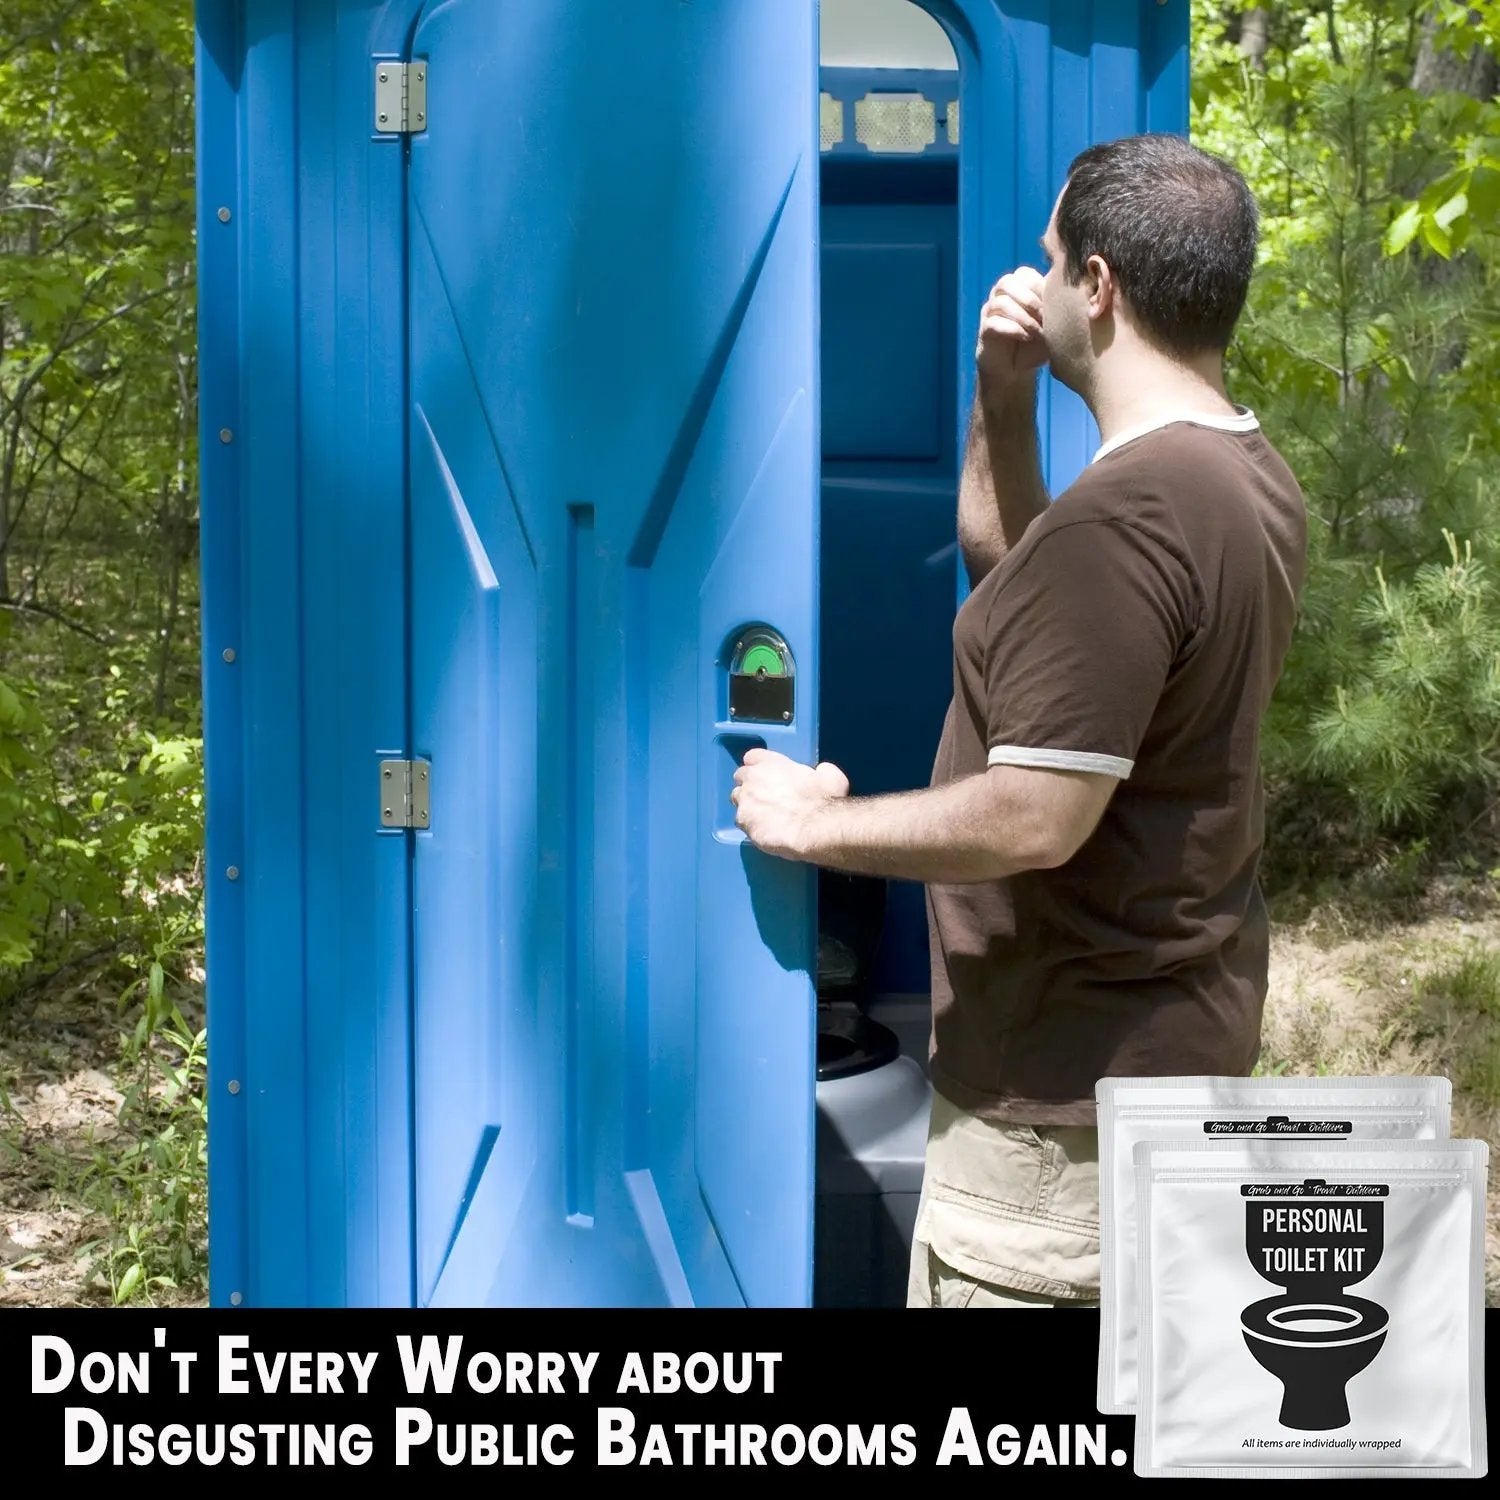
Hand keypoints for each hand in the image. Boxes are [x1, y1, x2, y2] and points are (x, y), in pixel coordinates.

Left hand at [731, 748, 848, 860]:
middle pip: (740, 776)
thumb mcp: (831, 776)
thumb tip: (821, 772)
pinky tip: (763, 830)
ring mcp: (745, 800)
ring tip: (762, 815)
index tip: (765, 774)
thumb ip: (820, 771)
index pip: (752, 757)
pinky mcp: (743, 822)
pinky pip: (741, 822)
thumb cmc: (824, 800)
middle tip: (764, 795)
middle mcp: (753, 778)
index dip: (758, 766)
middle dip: (749, 784)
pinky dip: (750, 825)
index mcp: (771, 762)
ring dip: (747, 804)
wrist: (814, 827)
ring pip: (737, 799)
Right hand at [975, 266, 1048, 387]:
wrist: (1016, 370)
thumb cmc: (1036, 343)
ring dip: (1022, 316)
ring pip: (1000, 302)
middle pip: (1007, 282)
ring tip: (1037, 331)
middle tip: (1044, 317)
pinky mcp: (984, 331)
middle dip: (1029, 299)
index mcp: (1017, 289)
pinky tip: (1026, 337)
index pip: (1023, 273)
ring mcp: (990, 313)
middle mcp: (1000, 297)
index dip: (1038, 286)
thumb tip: (1074, 295)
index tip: (1054, 304)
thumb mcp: (1052, 325)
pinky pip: (993, 323)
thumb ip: (1058, 308)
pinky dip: (1013, 329)